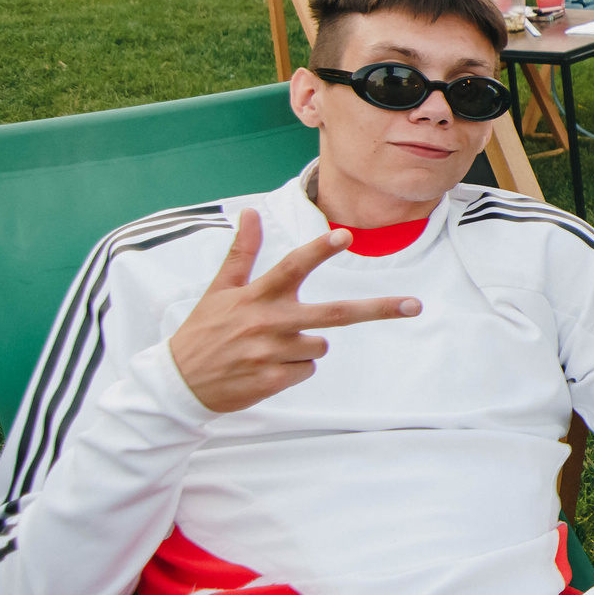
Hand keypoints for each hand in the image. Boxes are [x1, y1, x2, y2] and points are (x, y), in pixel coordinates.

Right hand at [166, 212, 421, 412]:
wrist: (178, 383)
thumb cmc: (203, 331)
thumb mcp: (219, 290)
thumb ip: (242, 252)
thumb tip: (249, 211)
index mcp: (256, 296)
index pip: (291, 267)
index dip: (319, 251)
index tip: (345, 236)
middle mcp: (268, 322)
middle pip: (335, 314)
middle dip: (378, 308)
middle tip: (414, 305)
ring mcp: (272, 353)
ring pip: (320, 346)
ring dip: (305, 347)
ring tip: (268, 349)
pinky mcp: (273, 380)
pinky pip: (306, 370)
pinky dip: (293, 369)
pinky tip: (265, 368)